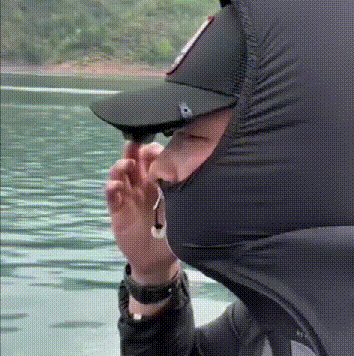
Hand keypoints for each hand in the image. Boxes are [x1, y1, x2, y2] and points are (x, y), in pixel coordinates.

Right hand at [105, 141, 179, 283]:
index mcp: (160, 181)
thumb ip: (184, 197)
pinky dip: (111, 188)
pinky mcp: (118, 210)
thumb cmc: (173, 232)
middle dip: (134, 150)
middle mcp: (143, 184)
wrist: (157, 260)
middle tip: (135, 144)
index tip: (156, 149)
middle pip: (135, 160)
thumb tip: (192, 180)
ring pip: (121, 174)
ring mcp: (129, 195)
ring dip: (121, 166)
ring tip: (126, 165)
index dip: (153, 151)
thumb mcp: (182, 212)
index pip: (154, 159)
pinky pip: (111, 196)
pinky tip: (114, 186)